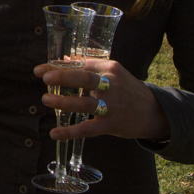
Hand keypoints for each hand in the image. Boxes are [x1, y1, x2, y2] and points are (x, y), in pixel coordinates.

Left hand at [35, 59, 170, 142]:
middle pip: (86, 79)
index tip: (40, 70)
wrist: (153, 112)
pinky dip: (70, 132)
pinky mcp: (111, 125)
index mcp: (111, 69)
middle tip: (45, 79)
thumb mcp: (114, 73)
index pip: (82, 64)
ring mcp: (112, 106)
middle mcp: (112, 86)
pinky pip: (87, 129)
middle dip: (64, 78)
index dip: (60, 67)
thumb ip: (90, 66)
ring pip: (85, 104)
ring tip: (46, 99)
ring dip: (64, 102)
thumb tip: (65, 60)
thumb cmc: (127, 89)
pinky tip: (54, 133)